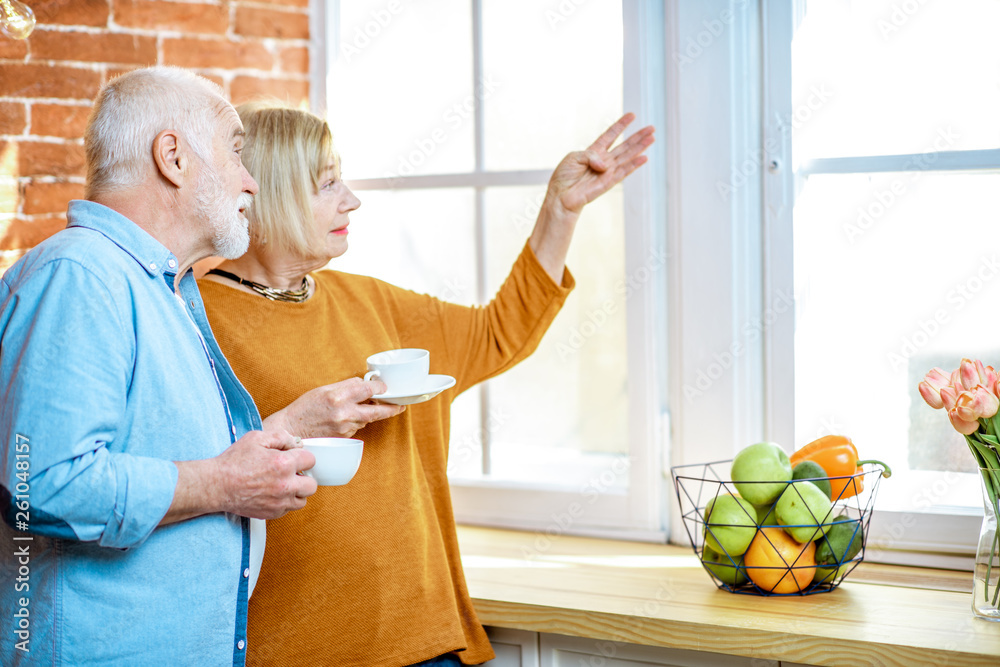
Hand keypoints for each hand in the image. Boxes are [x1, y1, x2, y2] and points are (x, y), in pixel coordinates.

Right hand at [213, 429, 316, 519]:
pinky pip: (288, 509)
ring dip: (296, 492)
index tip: (293, 458)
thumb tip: (295, 442)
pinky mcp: (272, 513)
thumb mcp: (256, 438)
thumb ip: (280, 437)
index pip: (311, 460)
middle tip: (291, 473)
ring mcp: (280, 502)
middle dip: (304, 476)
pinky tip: (273, 493)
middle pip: (312, 484)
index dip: (302, 457)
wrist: (217, 485)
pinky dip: (284, 502)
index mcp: (284, 464)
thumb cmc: (234, 462)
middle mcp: (285, 485)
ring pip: (303, 500)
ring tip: (283, 484)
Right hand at [264, 377, 405, 438]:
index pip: (369, 389)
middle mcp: (344, 413)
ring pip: (366, 420)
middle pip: (377, 411)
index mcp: (338, 396)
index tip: (385, 387)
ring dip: (368, 414)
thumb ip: (345, 386)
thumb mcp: (323, 389)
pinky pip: (357, 428)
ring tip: (360, 408)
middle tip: (400, 406)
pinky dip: (356, 422)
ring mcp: (345, 428)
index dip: (380, 387)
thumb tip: (364, 384)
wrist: (291, 431)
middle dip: (392, 408)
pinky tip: (345, 419)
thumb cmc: (304, 408)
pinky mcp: (344, 438)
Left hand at [528, 113, 654, 283]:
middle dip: (638, 136)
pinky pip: (623, 172)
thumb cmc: (564, 177)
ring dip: (640, 147)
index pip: (610, 136)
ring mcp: (607, 171)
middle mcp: (603, 160)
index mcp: (593, 152)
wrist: (561, 195)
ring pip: (627, 157)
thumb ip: (590, 155)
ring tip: (652, 138)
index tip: (632, 115)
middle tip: (651, 128)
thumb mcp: (573, 157)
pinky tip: (644, 158)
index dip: (620, 125)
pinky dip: (634, 165)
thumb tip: (605, 164)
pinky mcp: (608, 182)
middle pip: (624, 146)